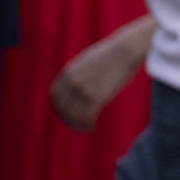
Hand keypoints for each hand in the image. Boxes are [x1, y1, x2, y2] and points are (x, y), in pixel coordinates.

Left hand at [51, 15, 153, 132]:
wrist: (124, 51)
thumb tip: (77, 84)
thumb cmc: (109, 55)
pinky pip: (87, 117)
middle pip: (62, 107)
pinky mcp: (97, 97)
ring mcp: (84, 89)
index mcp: (68, 72)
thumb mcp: (86, 61)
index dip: (58, 106)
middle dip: (67, 118)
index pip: (55, 94)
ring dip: (77, 125)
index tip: (64, 113)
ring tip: (84, 129)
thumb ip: (78, 73)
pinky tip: (92, 127)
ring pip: (74, 114)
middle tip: (74, 125)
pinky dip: (87, 125)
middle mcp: (73, 82)